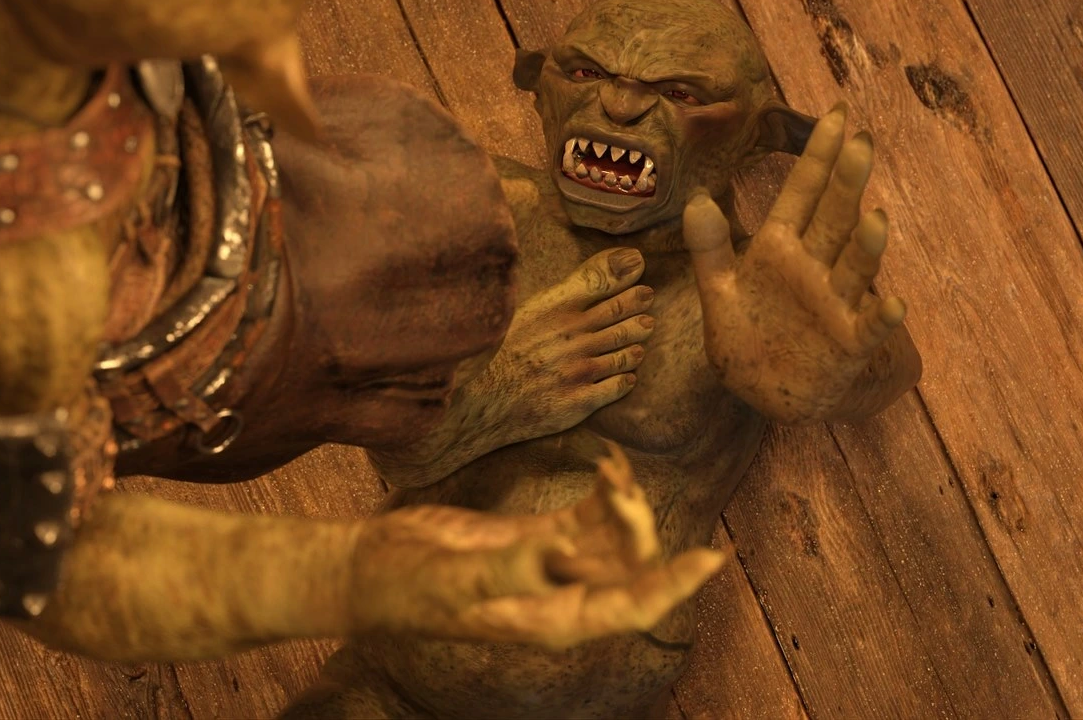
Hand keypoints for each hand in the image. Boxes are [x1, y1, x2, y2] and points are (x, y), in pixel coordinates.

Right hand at [346, 444, 722, 649]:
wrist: (372, 571)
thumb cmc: (410, 588)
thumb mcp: (458, 578)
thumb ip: (510, 566)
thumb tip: (561, 549)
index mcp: (553, 621)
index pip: (632, 608)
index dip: (674, 585)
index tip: (710, 558)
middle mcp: (562, 597)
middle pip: (633, 567)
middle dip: (638, 526)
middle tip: (614, 486)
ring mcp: (552, 565)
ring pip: (615, 537)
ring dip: (623, 504)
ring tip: (610, 470)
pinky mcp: (536, 537)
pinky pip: (588, 515)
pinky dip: (604, 490)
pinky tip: (607, 463)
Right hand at [466, 247, 655, 443]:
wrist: (476, 401)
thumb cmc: (499, 350)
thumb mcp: (528, 307)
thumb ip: (570, 285)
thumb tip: (607, 260)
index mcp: (556, 308)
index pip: (604, 283)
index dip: (628, 277)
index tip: (640, 271)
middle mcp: (572, 335)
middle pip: (621, 315)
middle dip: (639, 306)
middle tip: (648, 300)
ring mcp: (578, 369)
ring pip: (625, 351)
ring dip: (637, 341)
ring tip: (642, 336)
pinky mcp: (579, 401)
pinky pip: (618, 386)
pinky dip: (627, 378)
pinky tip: (627, 376)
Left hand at [683, 105, 907, 422]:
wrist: (761, 394)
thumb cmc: (746, 334)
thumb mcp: (719, 290)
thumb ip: (709, 247)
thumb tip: (696, 200)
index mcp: (781, 248)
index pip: (801, 193)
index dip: (818, 156)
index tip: (836, 115)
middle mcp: (814, 268)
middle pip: (833, 219)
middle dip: (846, 184)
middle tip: (861, 144)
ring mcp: (835, 304)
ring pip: (854, 267)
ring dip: (866, 246)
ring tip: (877, 218)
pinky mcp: (848, 343)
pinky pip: (868, 328)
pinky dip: (881, 318)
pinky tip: (894, 305)